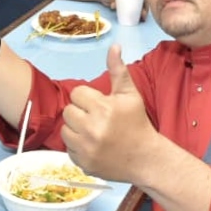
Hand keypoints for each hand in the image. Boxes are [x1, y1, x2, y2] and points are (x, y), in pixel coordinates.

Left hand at [60, 45, 155, 181]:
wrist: (146, 159)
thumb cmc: (138, 123)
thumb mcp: (130, 94)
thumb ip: (118, 70)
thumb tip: (114, 46)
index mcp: (103, 108)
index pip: (77, 94)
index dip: (89, 98)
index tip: (101, 105)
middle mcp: (92, 128)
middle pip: (68, 111)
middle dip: (81, 113)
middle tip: (97, 119)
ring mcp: (87, 148)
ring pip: (65, 130)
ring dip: (76, 130)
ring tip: (93, 132)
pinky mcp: (83, 164)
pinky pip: (68, 149)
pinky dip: (78, 147)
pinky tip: (93, 146)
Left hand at [100, 0, 148, 20]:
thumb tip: (115, 6)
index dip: (146, 2)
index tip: (145, 9)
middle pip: (142, 0)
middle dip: (144, 9)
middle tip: (143, 17)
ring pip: (138, 5)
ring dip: (141, 12)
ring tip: (141, 19)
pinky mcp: (126, 2)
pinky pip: (133, 8)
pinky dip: (135, 13)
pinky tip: (137, 18)